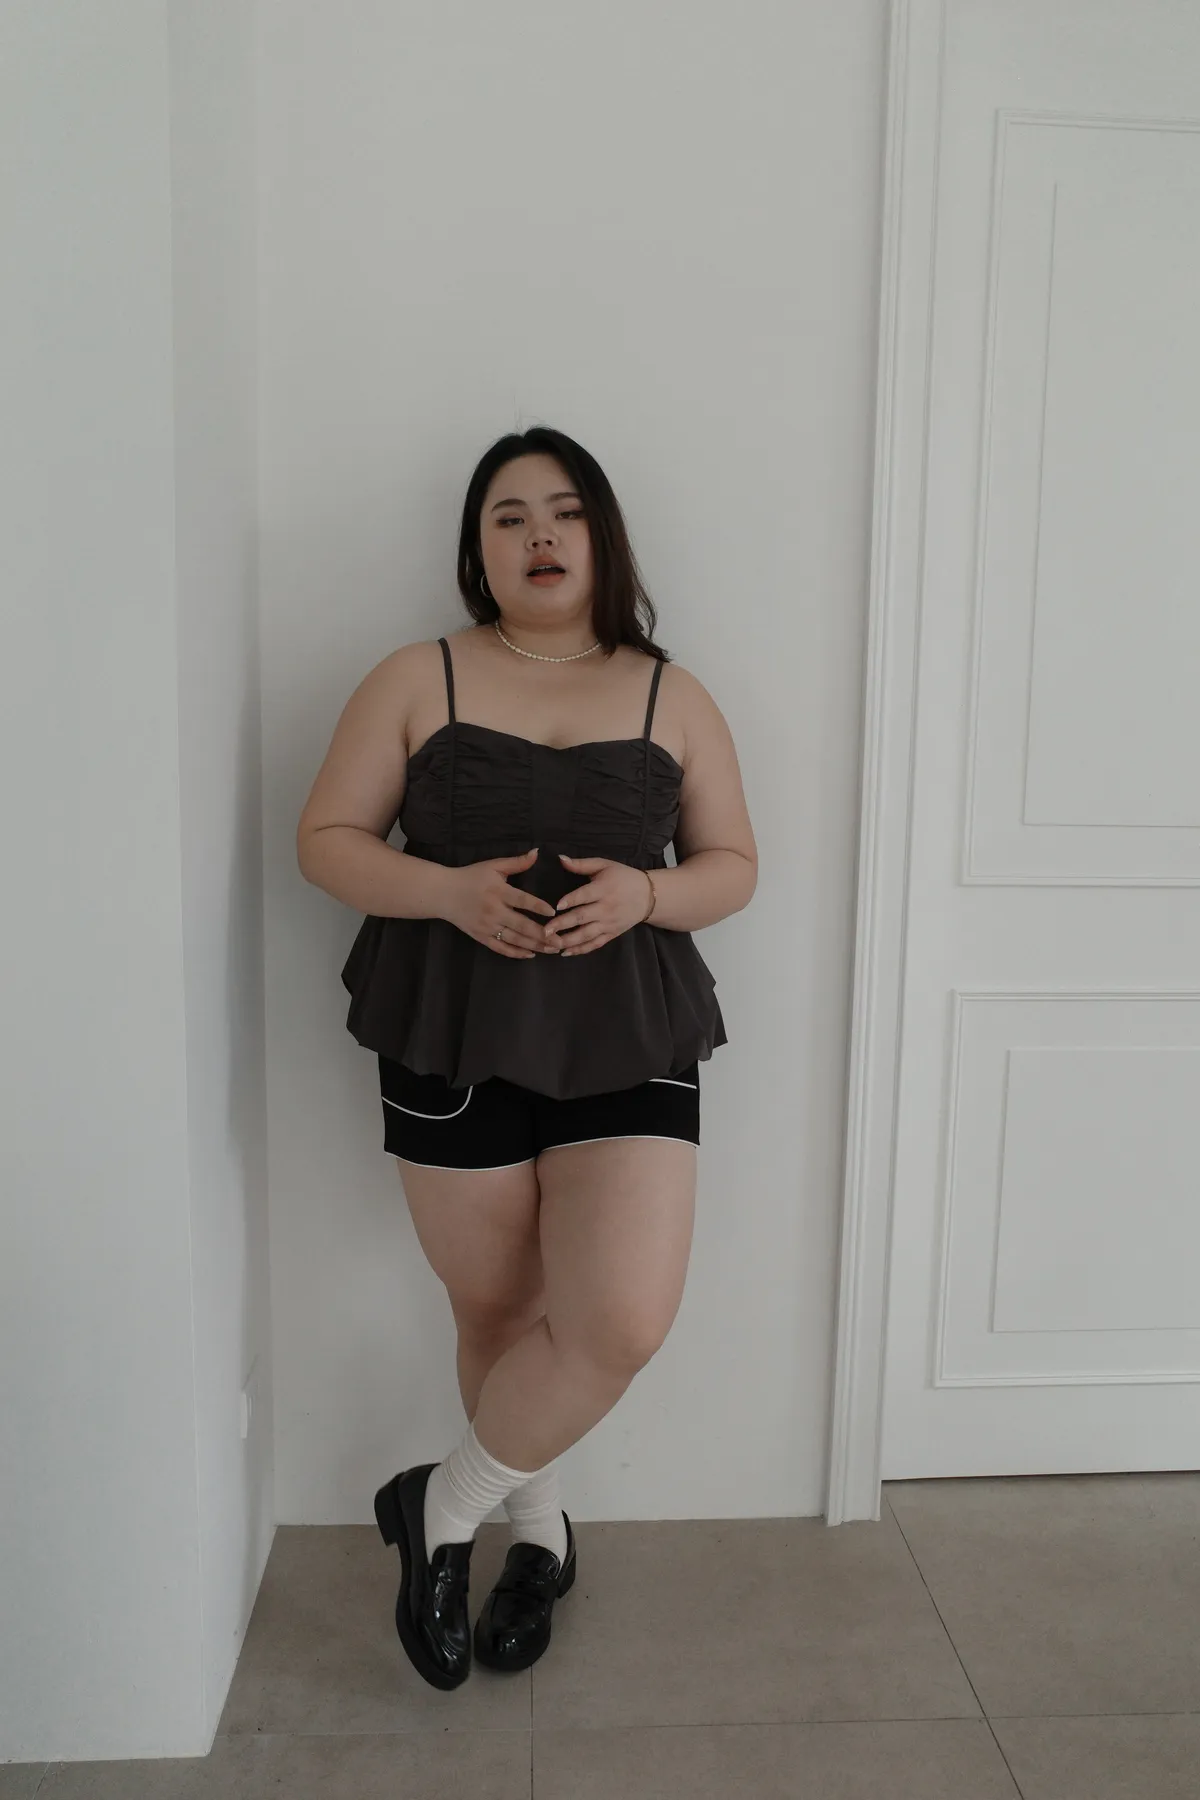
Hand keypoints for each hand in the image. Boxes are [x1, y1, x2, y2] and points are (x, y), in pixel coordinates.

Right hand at [442, 847, 558, 958]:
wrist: (442, 893)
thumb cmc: (470, 877)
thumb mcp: (493, 866)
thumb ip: (516, 862)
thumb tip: (537, 852)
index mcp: (498, 891)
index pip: (522, 900)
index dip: (537, 906)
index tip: (553, 912)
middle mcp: (493, 911)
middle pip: (521, 925)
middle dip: (543, 935)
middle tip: (561, 941)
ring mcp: (487, 926)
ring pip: (514, 939)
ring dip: (534, 946)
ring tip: (552, 950)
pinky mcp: (481, 937)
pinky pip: (500, 948)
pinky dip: (516, 953)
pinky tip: (530, 955)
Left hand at [543, 854, 654, 955]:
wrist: (648, 895)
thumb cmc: (623, 877)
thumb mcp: (605, 865)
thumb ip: (581, 864)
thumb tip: (560, 858)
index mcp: (604, 889)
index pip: (585, 896)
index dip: (571, 900)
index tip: (556, 906)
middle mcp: (606, 908)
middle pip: (582, 917)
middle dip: (563, 925)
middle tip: (545, 931)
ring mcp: (609, 923)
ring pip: (587, 935)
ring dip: (568, 941)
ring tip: (551, 945)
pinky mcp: (612, 934)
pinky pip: (595, 944)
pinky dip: (581, 950)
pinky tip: (565, 952)